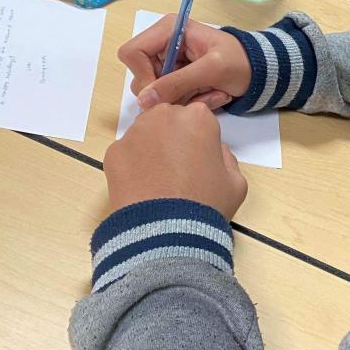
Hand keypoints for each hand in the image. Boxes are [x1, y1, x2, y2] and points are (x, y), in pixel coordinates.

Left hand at [104, 102, 247, 218]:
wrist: (167, 233)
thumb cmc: (206, 205)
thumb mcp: (236, 182)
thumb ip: (226, 157)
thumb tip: (213, 152)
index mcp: (198, 118)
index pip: (198, 119)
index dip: (199, 139)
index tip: (198, 159)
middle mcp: (164, 116)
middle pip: (168, 121)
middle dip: (172, 139)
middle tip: (177, 170)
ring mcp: (135, 133)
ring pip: (145, 135)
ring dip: (150, 150)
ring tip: (158, 182)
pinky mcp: (114, 152)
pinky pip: (126, 154)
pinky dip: (132, 167)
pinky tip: (142, 189)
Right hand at [119, 16, 251, 110]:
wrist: (259, 71)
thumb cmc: (241, 61)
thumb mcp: (211, 70)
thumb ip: (177, 83)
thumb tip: (144, 99)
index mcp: (168, 29)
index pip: (132, 53)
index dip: (142, 74)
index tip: (163, 91)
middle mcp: (162, 44)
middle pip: (140, 76)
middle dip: (166, 91)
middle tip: (195, 94)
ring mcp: (167, 63)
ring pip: (153, 91)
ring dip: (180, 98)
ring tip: (207, 93)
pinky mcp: (173, 78)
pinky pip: (167, 98)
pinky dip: (187, 101)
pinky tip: (208, 95)